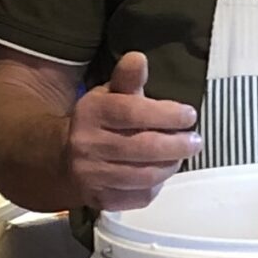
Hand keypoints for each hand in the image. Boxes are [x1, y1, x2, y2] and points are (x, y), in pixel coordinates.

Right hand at [66, 51, 200, 210]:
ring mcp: (92, 175)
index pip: (133, 112)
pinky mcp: (100, 200)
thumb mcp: (110, 95)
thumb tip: (139, 57)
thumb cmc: (99, 121)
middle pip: (143, 147)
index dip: (167, 115)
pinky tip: (161, 173)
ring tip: (181, 156)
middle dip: (177, 145)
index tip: (190, 115)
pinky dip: (157, 186)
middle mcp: (87, 144)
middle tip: (195, 141)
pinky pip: (139, 197)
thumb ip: (127, 79)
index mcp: (91, 112)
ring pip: (144, 175)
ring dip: (171, 166)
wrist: (61, 158)